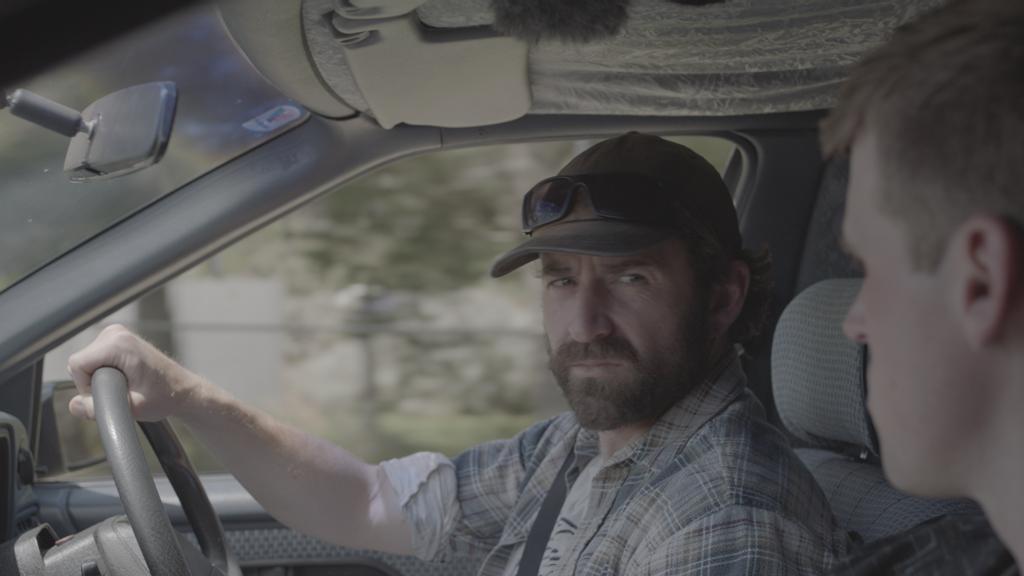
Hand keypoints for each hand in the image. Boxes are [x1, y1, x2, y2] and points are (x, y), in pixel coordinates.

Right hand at [67, 324, 203, 421]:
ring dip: (98, 379)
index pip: (76, 365)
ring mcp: (116, 333)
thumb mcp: (133, 408)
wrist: (183, 389)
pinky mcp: (117, 338)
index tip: (109, 395)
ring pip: (85, 362)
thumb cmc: (164, 397)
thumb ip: (100, 408)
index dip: (85, 387)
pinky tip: (125, 378)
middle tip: (121, 391)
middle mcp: (116, 333)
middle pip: (80, 363)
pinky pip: (94, 360)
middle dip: (92, 383)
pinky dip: (103, 372)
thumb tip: (74, 405)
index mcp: (118, 343)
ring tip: (126, 385)